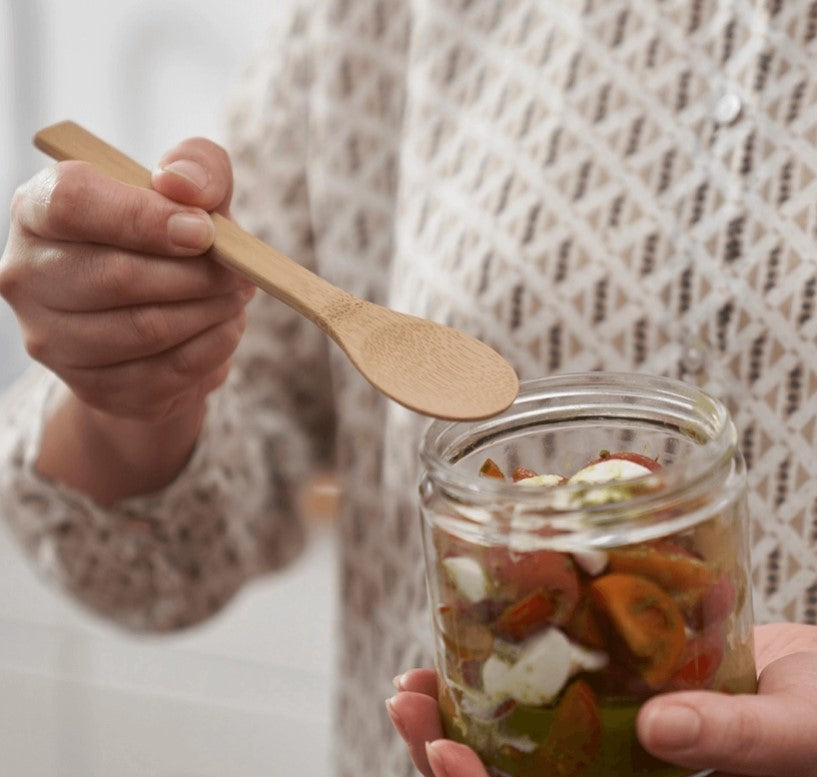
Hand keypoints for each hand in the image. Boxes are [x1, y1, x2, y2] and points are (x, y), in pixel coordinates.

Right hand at [0, 139, 254, 500]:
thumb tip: (185, 186)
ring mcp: (55, 340)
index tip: (203, 230)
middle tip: (240, 271)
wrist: (161, 319)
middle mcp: (29, 276)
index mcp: (39, 210)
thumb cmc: (171, 241)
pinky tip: (224, 327)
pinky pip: (166, 372)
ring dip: (210, 311)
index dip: (144, 218)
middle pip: (117, 276)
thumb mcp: (191, 191)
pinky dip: (212, 347)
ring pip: (146, 329)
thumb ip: (197, 167)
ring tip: (235, 295)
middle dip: (197, 274)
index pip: (73, 204)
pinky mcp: (93, 387)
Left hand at [387, 623, 816, 776]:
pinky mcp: (609, 705)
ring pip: (515, 753)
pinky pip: (543, 704)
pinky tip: (468, 645)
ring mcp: (607, 750)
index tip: (443, 753)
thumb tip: (662, 732)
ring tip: (411, 680)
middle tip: (403, 704)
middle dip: (446, 757)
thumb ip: (743, 741)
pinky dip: (498, 680)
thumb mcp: (802, 734)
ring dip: (456, 718)